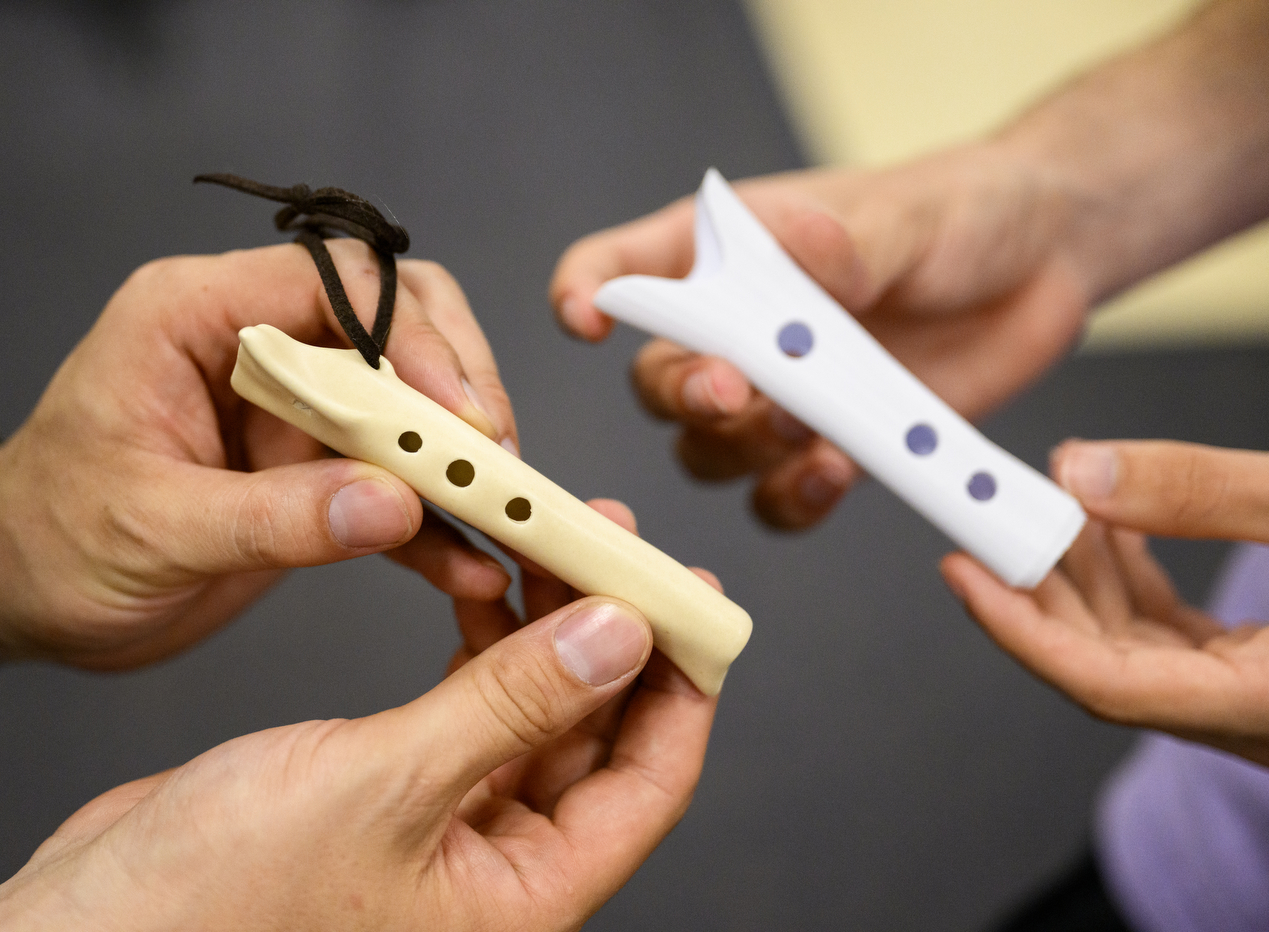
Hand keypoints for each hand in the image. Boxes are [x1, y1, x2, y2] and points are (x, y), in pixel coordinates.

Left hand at [0, 241, 518, 666]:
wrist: (12, 594)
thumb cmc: (45, 538)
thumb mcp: (150, 529)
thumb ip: (274, 517)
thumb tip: (394, 504)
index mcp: (196, 313)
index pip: (336, 279)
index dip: (413, 337)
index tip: (461, 414)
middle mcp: (255, 342)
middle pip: (396, 320)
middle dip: (455, 384)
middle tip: (491, 455)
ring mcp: (290, 405)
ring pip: (410, 398)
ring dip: (459, 453)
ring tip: (504, 507)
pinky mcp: (310, 469)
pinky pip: (391, 480)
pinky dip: (434, 522)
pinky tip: (469, 564)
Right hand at [0, 504, 720, 931]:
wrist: (91, 925)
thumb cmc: (214, 906)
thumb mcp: (385, 790)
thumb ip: (509, 708)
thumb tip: (618, 640)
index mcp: (520, 902)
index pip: (648, 785)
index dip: (681, 689)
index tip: (694, 603)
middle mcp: (493, 872)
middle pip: (595, 737)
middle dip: (611, 638)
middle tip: (617, 546)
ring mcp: (442, 830)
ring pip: (532, 712)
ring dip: (548, 630)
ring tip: (553, 543)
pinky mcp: (390, 790)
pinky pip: (470, 708)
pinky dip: (485, 645)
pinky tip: (489, 590)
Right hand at [550, 145, 1095, 528]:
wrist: (1040, 267)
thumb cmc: (956, 214)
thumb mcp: (907, 215)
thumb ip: (851, 242)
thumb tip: (806, 251)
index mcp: (727, 253)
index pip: (621, 268)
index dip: (586, 294)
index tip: (587, 321)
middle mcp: (736, 332)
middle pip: (657, 383)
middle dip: (685, 395)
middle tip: (735, 390)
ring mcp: (780, 398)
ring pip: (709, 452)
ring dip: (746, 452)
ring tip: (811, 432)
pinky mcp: (828, 449)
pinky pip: (776, 499)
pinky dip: (794, 497)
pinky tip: (836, 473)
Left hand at [941, 439, 1268, 765]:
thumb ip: (1206, 496)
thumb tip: (1086, 475)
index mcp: (1264, 706)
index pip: (1101, 685)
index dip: (1018, 626)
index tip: (963, 572)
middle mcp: (1253, 718)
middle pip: (1101, 659)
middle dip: (1038, 581)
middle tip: (989, 516)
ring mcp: (1255, 698)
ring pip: (1132, 643)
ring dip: (1083, 567)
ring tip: (1055, 496)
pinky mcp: (1262, 671)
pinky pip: (1170, 633)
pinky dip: (1130, 575)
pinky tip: (1111, 523)